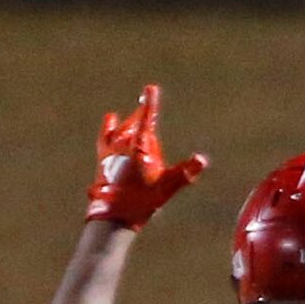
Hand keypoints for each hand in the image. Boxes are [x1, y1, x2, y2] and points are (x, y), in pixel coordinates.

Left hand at [85, 83, 206, 230]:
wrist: (111, 216)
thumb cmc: (141, 201)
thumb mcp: (166, 186)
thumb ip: (185, 172)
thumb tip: (202, 160)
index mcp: (139, 147)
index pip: (147, 120)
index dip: (150, 103)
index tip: (150, 87)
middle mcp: (122, 145)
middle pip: (134, 123)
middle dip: (141, 113)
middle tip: (145, 101)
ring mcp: (110, 152)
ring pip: (118, 131)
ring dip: (126, 123)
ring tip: (127, 118)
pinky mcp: (102, 160)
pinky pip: (105, 139)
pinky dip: (109, 131)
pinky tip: (110, 125)